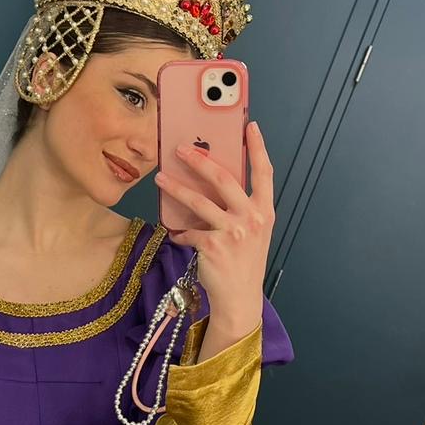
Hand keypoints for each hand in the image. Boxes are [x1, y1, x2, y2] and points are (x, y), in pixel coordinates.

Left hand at [154, 121, 274, 351]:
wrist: (240, 298)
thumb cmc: (244, 263)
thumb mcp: (252, 233)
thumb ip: (240, 209)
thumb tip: (213, 184)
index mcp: (264, 212)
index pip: (264, 173)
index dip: (258, 148)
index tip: (249, 126)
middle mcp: (251, 219)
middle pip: (223, 179)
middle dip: (200, 160)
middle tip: (181, 149)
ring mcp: (232, 233)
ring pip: (198, 202)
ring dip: (176, 188)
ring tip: (160, 179)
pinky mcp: (212, 246)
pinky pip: (189, 232)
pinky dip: (180, 233)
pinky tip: (175, 233)